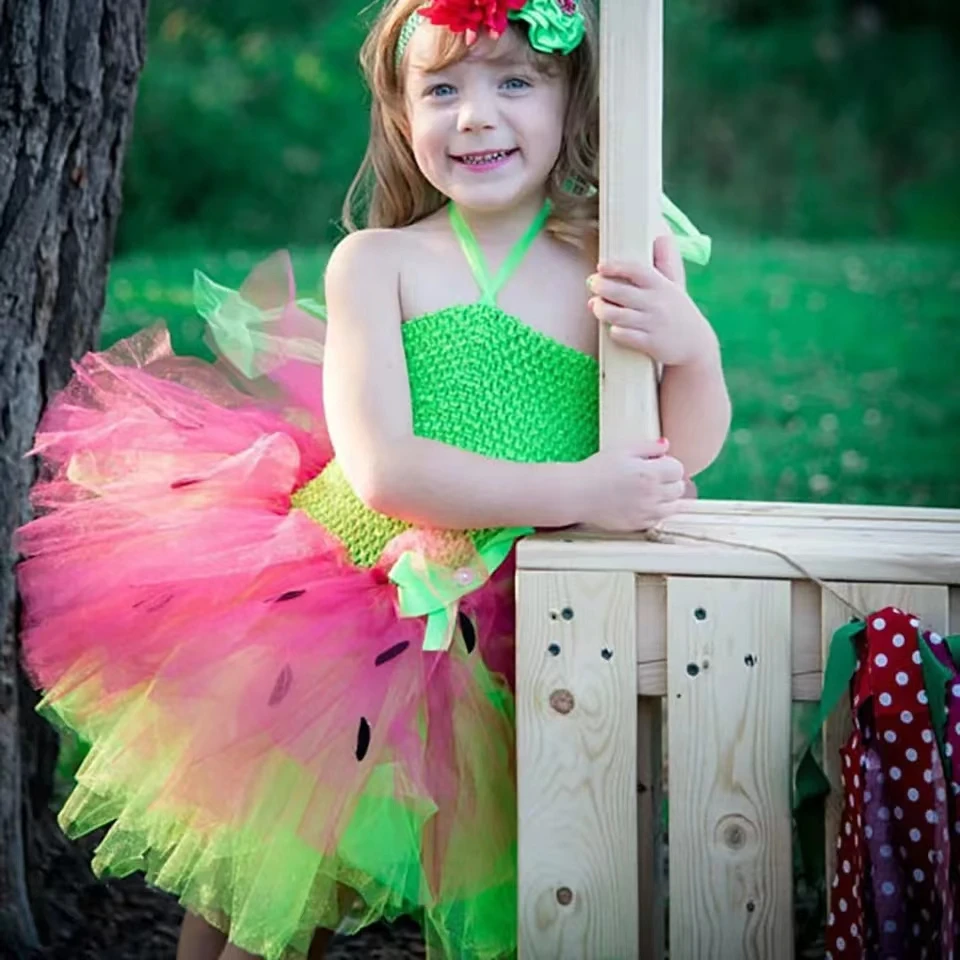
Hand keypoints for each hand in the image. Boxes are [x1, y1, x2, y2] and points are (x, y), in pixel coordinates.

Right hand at [577, 438, 685, 532]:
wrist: (577, 494)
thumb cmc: (596, 470)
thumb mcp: (622, 450)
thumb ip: (648, 447)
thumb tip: (666, 445)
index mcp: (650, 473)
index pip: (678, 469)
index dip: (669, 464)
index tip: (658, 463)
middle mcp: (652, 495)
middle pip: (679, 488)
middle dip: (671, 480)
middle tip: (654, 476)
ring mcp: (646, 512)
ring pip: (674, 507)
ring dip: (668, 498)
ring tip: (650, 491)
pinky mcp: (638, 524)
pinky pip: (659, 519)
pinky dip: (657, 512)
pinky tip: (643, 503)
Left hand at [587, 235, 718, 367]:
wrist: (696, 346)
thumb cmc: (678, 312)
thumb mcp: (676, 285)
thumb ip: (665, 262)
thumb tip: (660, 235)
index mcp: (662, 286)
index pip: (637, 271)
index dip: (617, 267)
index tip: (601, 266)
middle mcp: (657, 304)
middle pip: (622, 292)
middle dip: (602, 286)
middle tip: (592, 283)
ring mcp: (653, 324)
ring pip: (618, 315)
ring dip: (602, 309)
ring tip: (595, 305)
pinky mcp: (651, 344)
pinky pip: (625, 336)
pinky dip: (615, 332)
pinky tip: (611, 328)